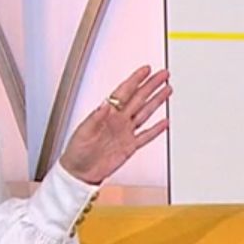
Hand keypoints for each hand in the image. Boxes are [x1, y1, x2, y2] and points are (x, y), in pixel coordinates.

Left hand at [59, 66, 171, 184]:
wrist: (80, 173)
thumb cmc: (76, 152)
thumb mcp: (83, 131)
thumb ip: (96, 117)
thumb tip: (105, 104)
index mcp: (107, 114)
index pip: (124, 92)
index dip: (135, 80)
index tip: (145, 70)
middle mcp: (118, 121)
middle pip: (139, 98)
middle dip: (151, 85)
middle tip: (163, 75)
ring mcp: (125, 133)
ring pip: (145, 113)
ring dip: (156, 101)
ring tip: (167, 90)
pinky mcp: (130, 147)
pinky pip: (146, 136)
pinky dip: (156, 129)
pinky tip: (164, 121)